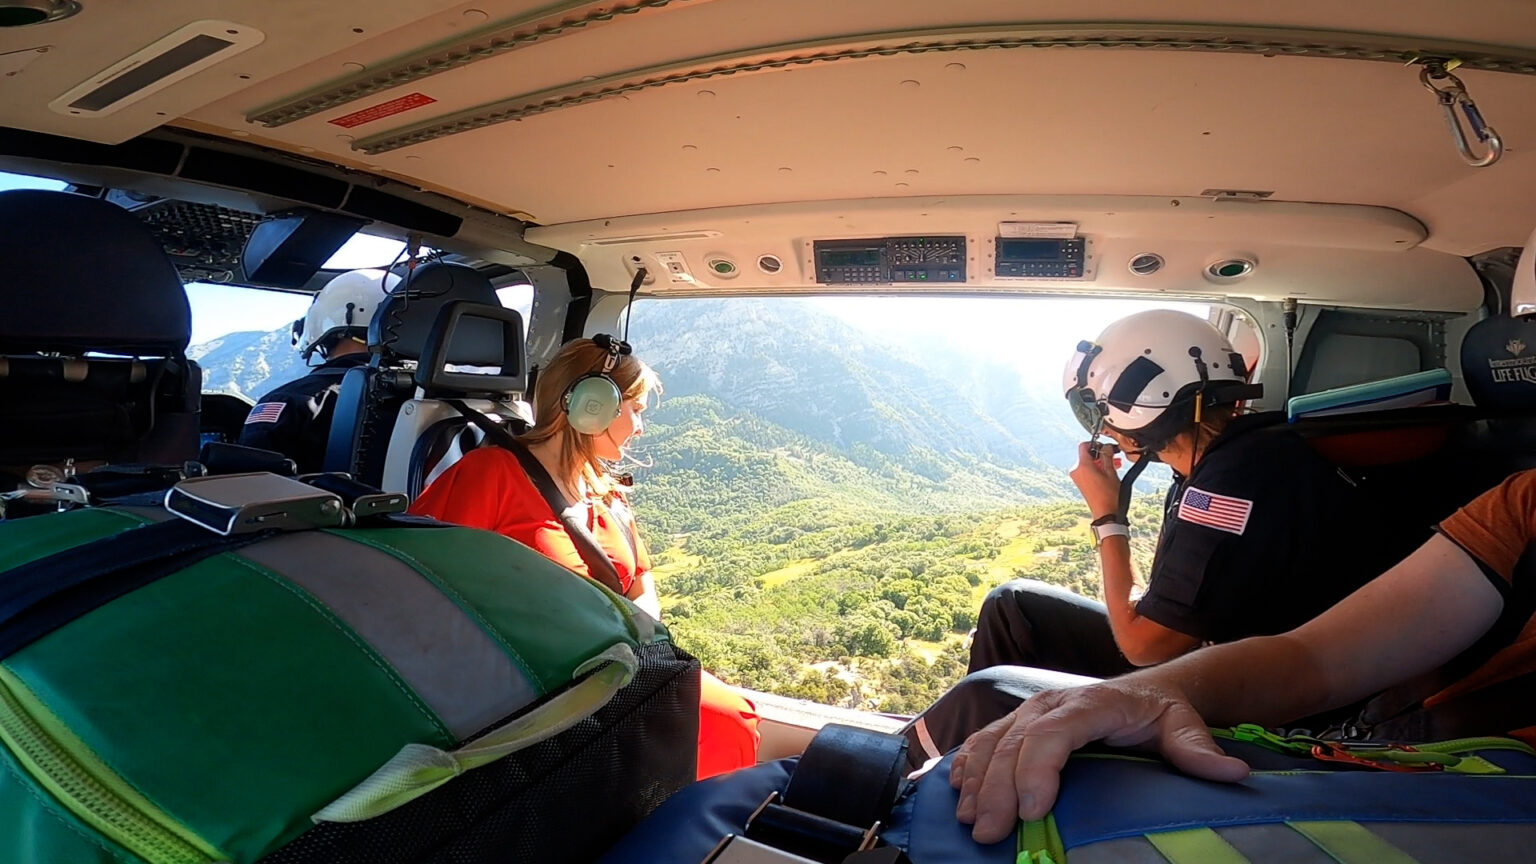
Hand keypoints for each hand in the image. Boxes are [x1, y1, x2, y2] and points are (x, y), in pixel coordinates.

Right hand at [949, 679, 1249, 843]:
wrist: (1145, 691)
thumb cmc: (1161, 713)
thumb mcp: (1184, 725)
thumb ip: (1199, 749)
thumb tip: (1231, 772)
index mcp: (1089, 703)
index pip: (1053, 733)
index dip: (1037, 769)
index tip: (1033, 809)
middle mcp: (1051, 703)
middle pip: (1014, 743)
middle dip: (996, 789)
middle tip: (989, 832)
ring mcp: (1030, 710)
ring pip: (992, 741)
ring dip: (975, 780)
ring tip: (969, 820)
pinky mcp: (1017, 723)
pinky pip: (983, 740)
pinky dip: (967, 764)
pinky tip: (957, 791)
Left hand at [1069, 441, 1122, 518]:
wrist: (1106, 513)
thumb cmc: (1109, 495)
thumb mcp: (1111, 472)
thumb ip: (1108, 455)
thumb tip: (1107, 446)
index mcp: (1082, 466)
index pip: (1084, 446)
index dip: (1095, 443)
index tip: (1105, 446)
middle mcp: (1077, 471)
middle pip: (1087, 455)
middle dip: (1101, 454)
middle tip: (1114, 455)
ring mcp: (1078, 478)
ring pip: (1088, 463)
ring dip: (1101, 462)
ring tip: (1115, 464)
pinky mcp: (1081, 483)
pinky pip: (1087, 470)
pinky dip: (1097, 468)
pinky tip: (1109, 471)